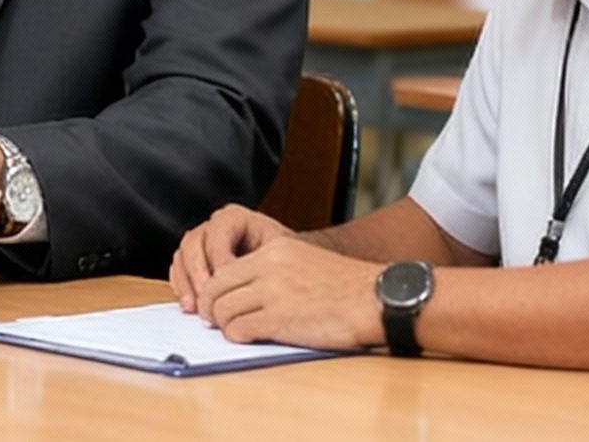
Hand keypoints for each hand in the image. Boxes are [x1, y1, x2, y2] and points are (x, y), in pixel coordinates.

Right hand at [169, 203, 290, 312]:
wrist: (284, 268)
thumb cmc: (286, 259)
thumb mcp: (281, 253)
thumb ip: (264, 260)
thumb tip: (247, 279)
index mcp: (235, 218)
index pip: (217, 231)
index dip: (218, 256)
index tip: (227, 280)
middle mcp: (214, 228)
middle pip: (193, 243)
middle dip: (198, 272)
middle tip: (207, 296)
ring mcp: (201, 244)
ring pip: (182, 257)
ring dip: (187, 283)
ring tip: (196, 307)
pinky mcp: (194, 263)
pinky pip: (178, 271)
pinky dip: (182, 289)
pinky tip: (191, 307)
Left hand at [190, 233, 384, 349]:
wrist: (376, 299)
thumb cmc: (348, 287)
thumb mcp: (305, 261)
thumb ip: (273, 271)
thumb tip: (245, 292)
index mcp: (274, 250)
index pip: (224, 268)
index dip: (215, 290)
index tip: (218, 304)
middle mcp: (268, 267)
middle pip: (215, 289)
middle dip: (212, 308)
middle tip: (217, 321)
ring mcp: (272, 292)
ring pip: (222, 310)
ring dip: (224, 325)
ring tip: (235, 331)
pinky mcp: (279, 319)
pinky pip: (238, 329)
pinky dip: (237, 336)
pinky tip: (248, 338)